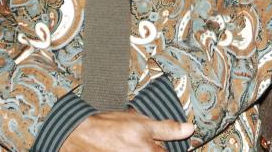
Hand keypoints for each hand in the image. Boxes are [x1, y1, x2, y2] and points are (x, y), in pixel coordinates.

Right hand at [61, 110, 194, 151]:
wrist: (82, 136)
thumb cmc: (110, 128)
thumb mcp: (142, 123)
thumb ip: (168, 128)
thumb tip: (189, 129)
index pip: (169, 151)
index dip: (165, 142)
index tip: (157, 138)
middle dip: (152, 146)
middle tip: (136, 138)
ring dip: (141, 147)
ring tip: (126, 142)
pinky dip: (129, 149)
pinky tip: (122, 146)